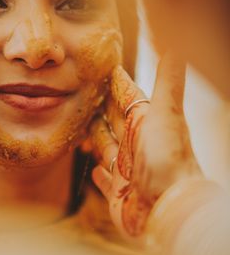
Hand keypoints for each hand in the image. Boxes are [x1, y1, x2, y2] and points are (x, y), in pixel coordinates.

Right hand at [89, 54, 200, 240]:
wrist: (170, 211)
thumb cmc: (168, 159)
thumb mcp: (166, 113)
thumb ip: (169, 79)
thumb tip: (177, 43)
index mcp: (145, 122)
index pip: (126, 95)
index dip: (115, 81)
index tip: (103, 66)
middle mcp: (136, 144)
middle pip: (112, 120)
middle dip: (98, 107)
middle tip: (78, 93)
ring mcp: (127, 169)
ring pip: (105, 147)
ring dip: (93, 136)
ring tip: (76, 126)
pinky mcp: (118, 194)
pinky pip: (105, 180)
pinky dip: (98, 172)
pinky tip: (91, 167)